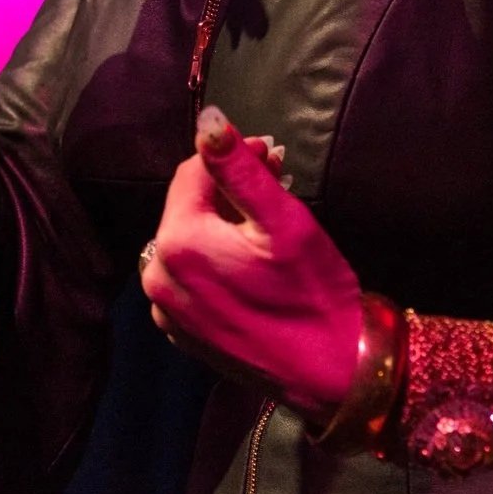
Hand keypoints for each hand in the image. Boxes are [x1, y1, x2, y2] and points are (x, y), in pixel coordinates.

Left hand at [139, 106, 360, 420]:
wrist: (335, 375)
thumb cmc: (315, 293)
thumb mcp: (285, 222)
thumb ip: (239, 169)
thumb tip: (207, 118)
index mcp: (178, 242)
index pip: (192, 172)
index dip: (233, 156)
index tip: (272, 156)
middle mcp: (158, 276)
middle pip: (188, 206)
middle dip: (227, 190)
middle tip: (275, 183)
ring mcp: (167, 310)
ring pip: (189, 241)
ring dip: (222, 224)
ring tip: (266, 225)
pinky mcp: (181, 333)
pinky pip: (190, 279)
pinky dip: (215, 262)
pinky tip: (251, 266)